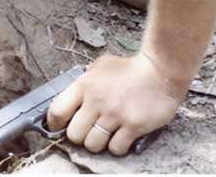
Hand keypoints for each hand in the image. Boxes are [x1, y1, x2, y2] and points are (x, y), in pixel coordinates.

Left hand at [47, 53, 185, 155]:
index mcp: (84, 85)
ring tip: (105, 135)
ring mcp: (114, 114)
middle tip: (87, 132)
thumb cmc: (129, 69)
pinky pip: (116, 148)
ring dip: (97, 144)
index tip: (59, 127)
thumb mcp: (100, 67)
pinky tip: (121, 137)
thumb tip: (70, 98)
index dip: (55, 124)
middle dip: (79, 136)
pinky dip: (116, 147)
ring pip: (93, 144)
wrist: (160, 71)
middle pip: (74, 134)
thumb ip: (84, 81)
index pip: (57, 111)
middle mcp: (96, 101)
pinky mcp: (133, 126)